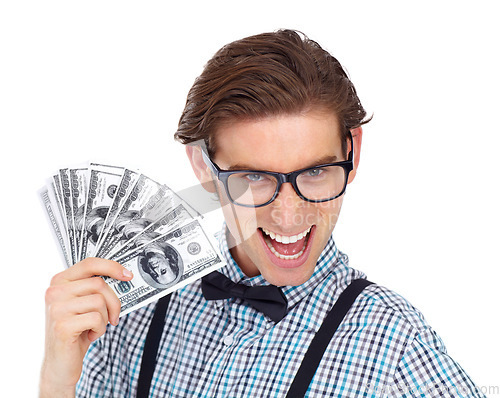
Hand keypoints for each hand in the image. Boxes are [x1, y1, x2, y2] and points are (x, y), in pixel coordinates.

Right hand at [39, 258, 132, 397]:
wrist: (60, 363)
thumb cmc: (77, 331)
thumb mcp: (85, 305)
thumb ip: (95, 289)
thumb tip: (124, 276)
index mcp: (60, 281)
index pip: (89, 263)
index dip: (111, 266)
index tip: (128, 275)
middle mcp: (54, 292)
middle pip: (99, 284)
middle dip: (112, 302)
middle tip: (112, 316)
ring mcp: (56, 308)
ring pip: (99, 301)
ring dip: (105, 318)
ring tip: (94, 327)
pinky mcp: (62, 325)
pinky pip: (96, 318)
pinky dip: (100, 329)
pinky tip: (89, 335)